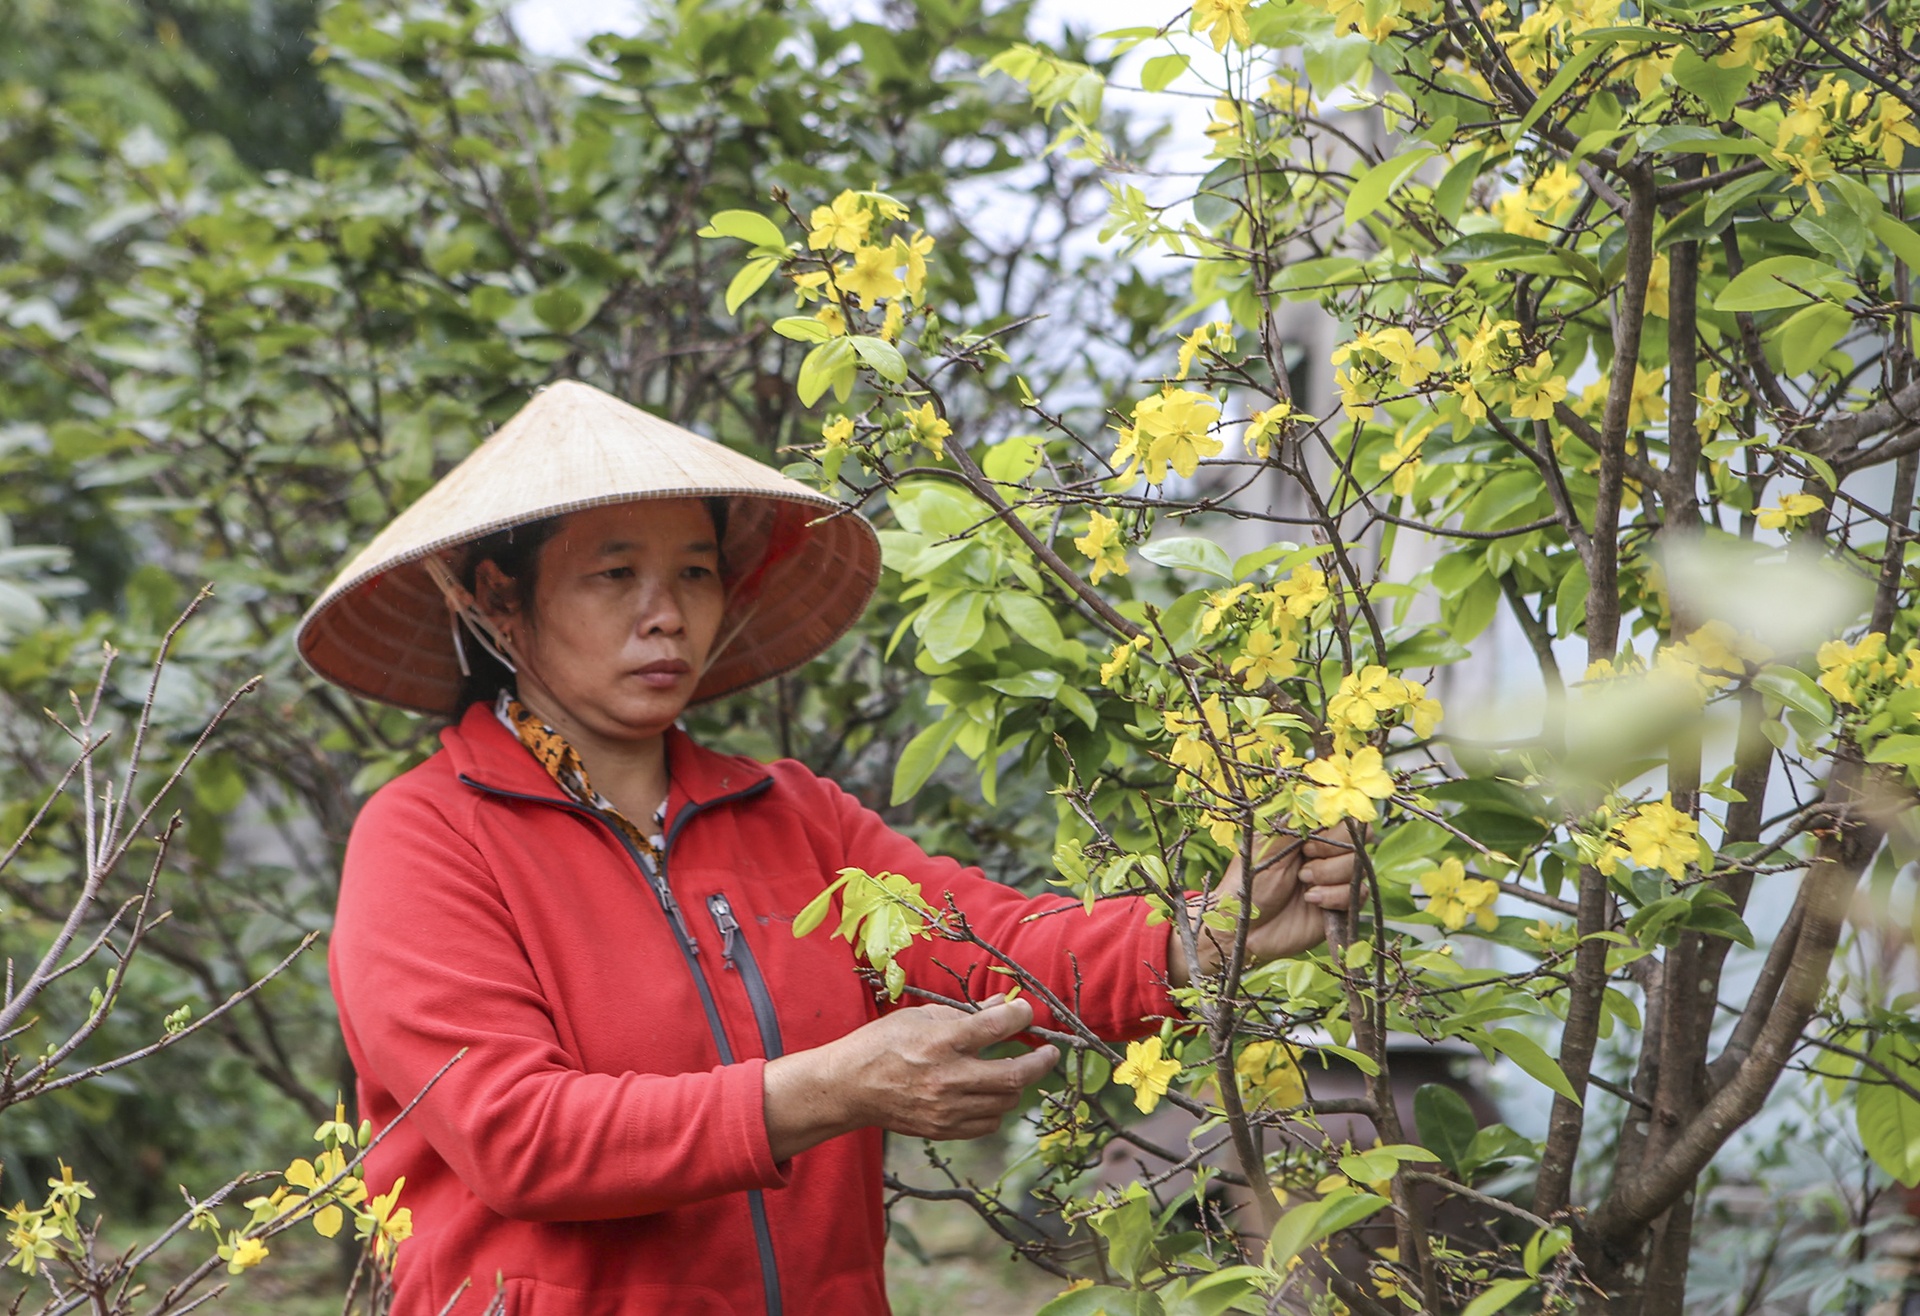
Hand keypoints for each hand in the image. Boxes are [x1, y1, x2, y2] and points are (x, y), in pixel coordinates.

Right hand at [762, 996, 1057, 1159]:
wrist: (850, 1087)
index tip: (1025, 1012)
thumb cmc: (883, 1044)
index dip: (1021, 1016)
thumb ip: (964, 1013)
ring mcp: (947, 1108)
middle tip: (1049, 1052)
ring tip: (1016, 1070)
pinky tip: (991, 1094)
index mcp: (941, 1041)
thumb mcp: (920, 1016)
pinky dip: (997, 1107)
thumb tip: (1001, 1006)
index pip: (998, 1026)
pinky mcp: (943, 1129)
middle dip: (1041, 1061)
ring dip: (1018, 1084)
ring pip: (1006, 1101)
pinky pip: (988, 1123)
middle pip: (1015, 1074)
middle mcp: (948, 1077)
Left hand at [1166, 826, 1365, 985]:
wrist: (1245, 930)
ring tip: (1303, 882)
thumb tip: (1315, 802)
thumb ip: (1293, 827)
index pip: (1340, 816)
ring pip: (1360, 865)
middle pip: (1357, 839)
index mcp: (1306, 833)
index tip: (1309, 840)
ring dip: (1331, 874)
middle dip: (1333, 849)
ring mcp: (1334, 878)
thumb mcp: (1266, 851)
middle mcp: (1324, 853)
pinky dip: (1335, 896)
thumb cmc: (1247, 886)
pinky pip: (1358, 893)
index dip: (1333, 826)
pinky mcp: (1340, 904)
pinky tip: (1311, 899)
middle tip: (1305, 861)